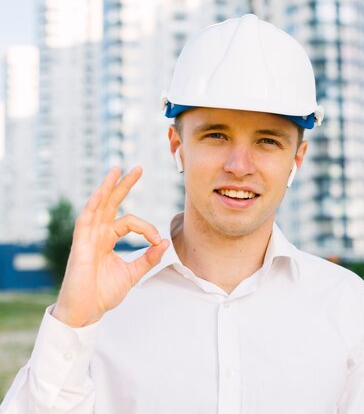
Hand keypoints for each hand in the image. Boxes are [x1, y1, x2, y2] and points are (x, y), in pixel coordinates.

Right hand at [52, 166, 168, 326]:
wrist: (86, 312)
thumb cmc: (102, 294)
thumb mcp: (133, 274)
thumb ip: (148, 258)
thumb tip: (165, 242)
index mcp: (108, 240)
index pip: (130, 222)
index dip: (148, 228)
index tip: (158, 242)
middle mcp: (97, 234)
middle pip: (112, 203)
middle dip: (124, 185)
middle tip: (137, 168)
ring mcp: (87, 238)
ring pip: (98, 206)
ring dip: (108, 187)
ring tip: (117, 169)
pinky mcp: (80, 245)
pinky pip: (86, 220)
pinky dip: (94, 205)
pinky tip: (102, 192)